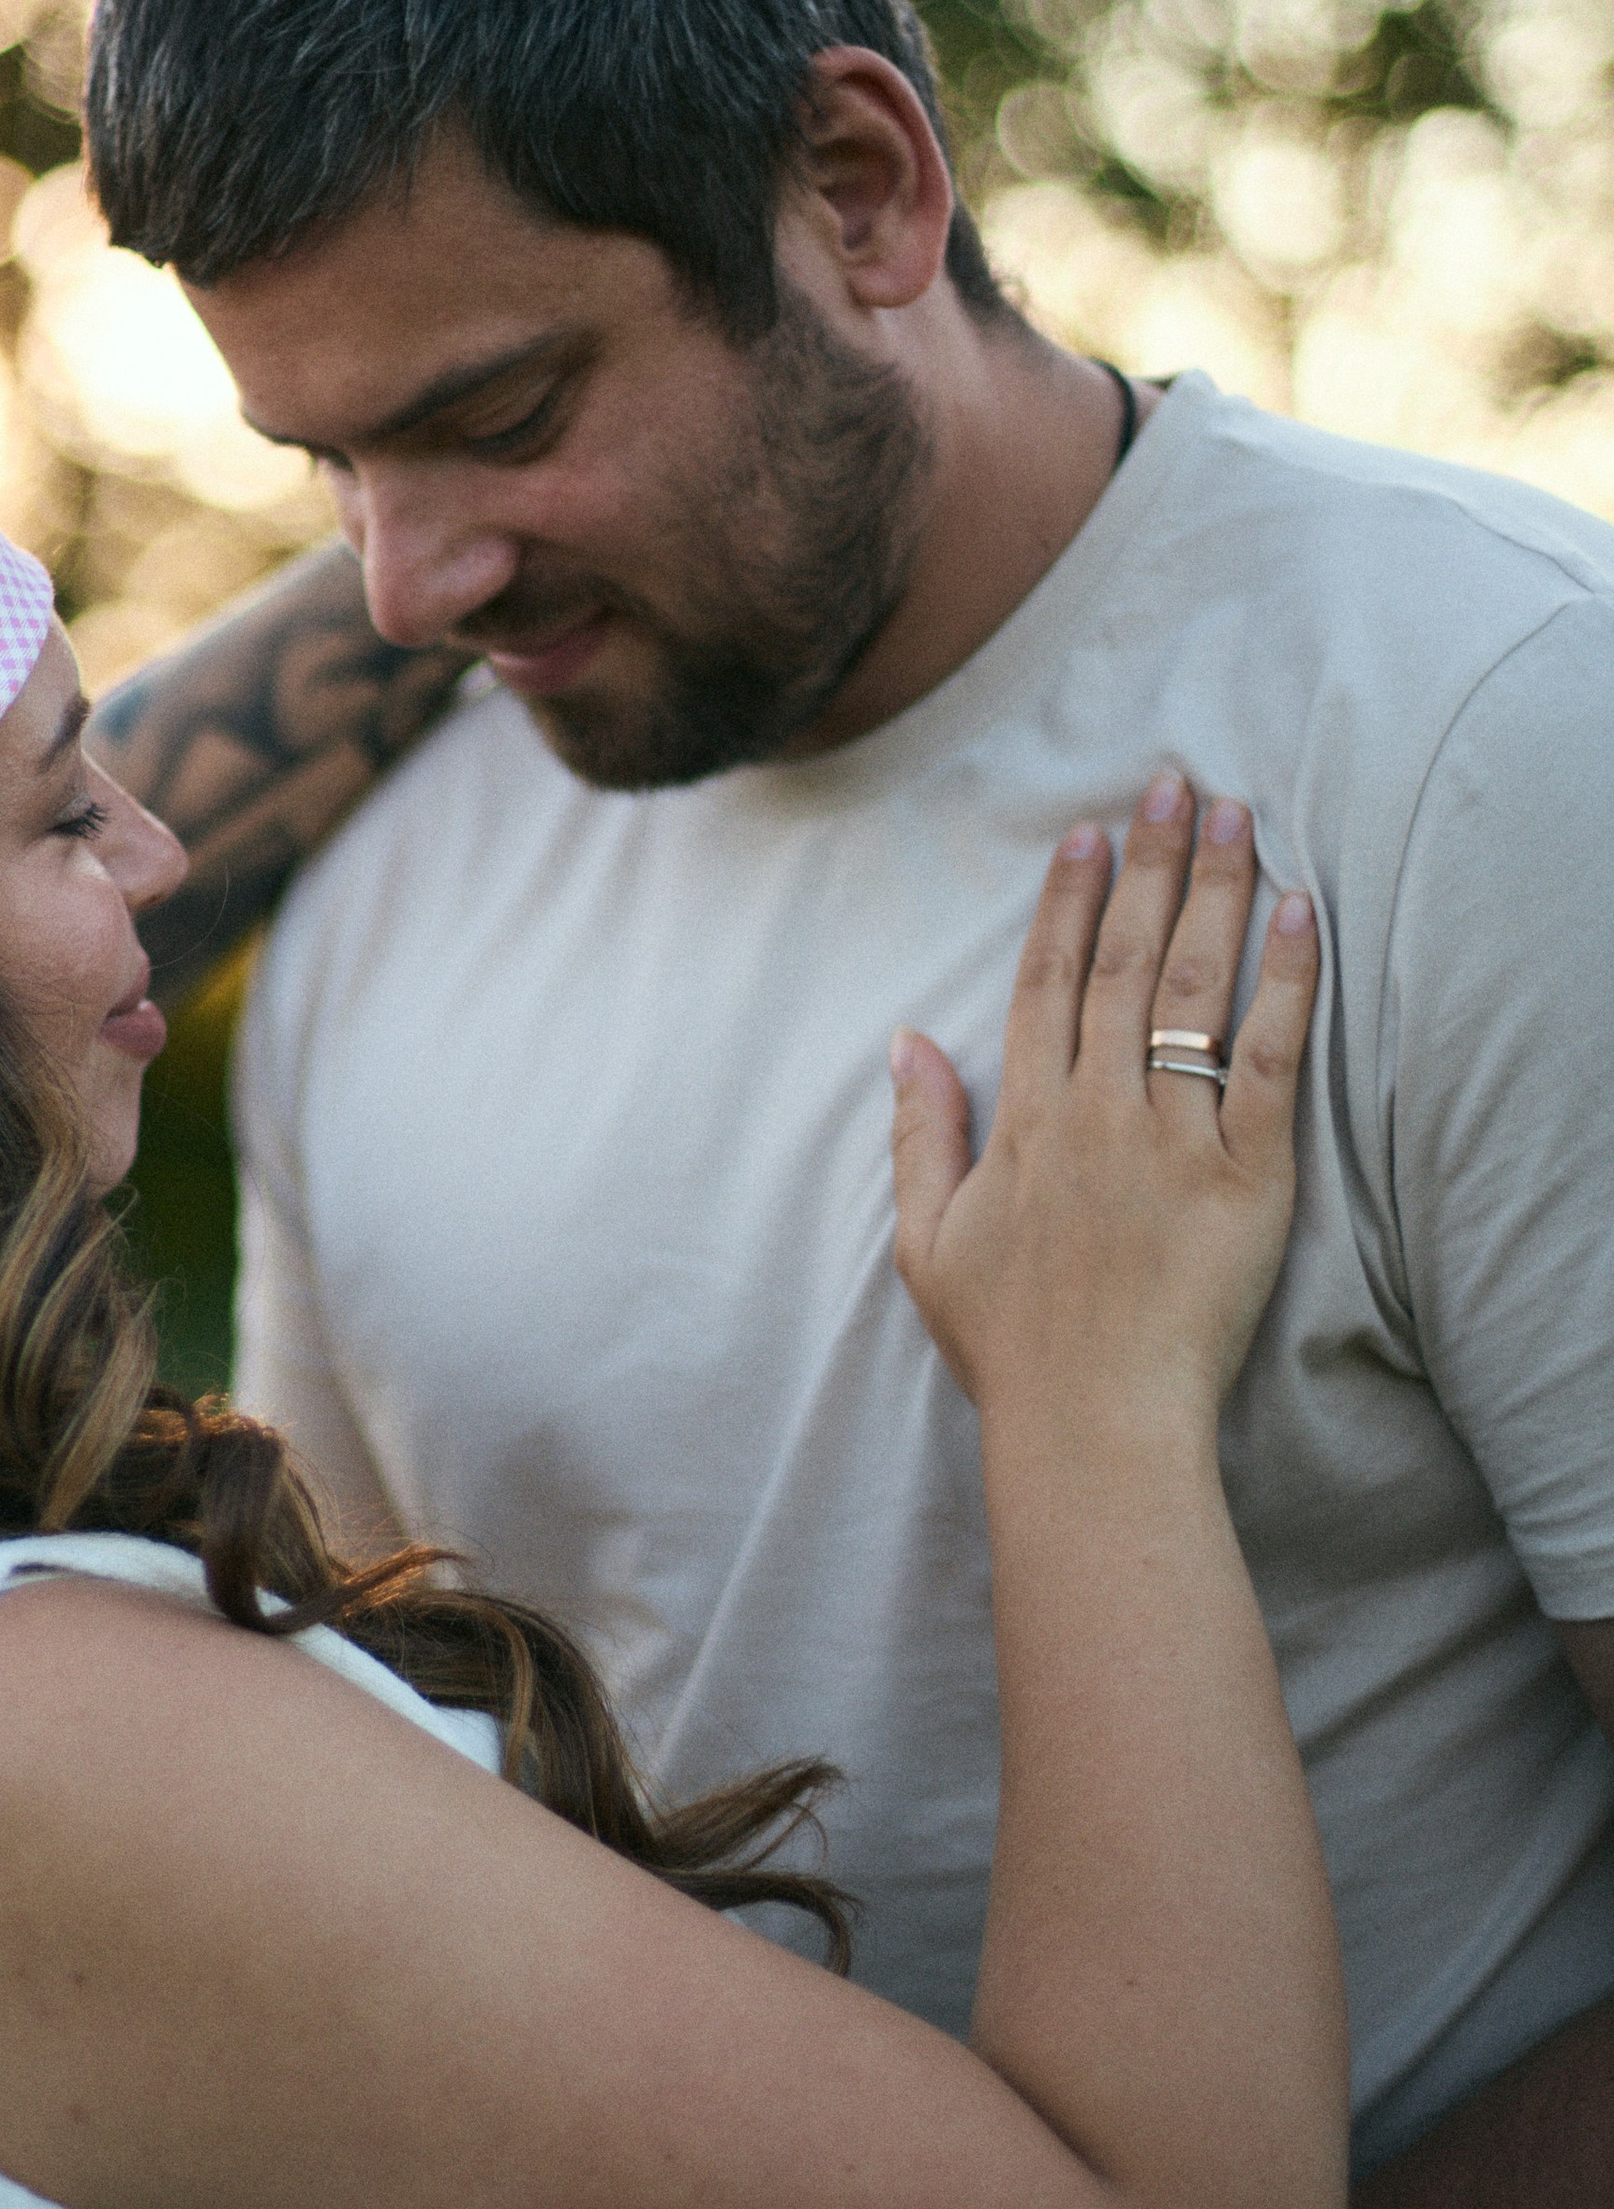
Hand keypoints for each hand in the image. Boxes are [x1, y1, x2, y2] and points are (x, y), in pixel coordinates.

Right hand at [889, 779, 1316, 1433]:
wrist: (1092, 1424)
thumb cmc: (1010, 1346)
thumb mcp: (927, 1242)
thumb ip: (919, 1134)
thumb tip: (907, 1042)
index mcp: (1024, 1120)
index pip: (1049, 978)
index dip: (1073, 898)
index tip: (1094, 831)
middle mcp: (1096, 1111)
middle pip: (1128, 959)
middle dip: (1152, 862)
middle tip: (1177, 784)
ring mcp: (1172, 1139)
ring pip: (1195, 988)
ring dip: (1217, 892)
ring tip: (1239, 817)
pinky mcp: (1246, 1178)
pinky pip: (1267, 1061)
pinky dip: (1286, 983)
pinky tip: (1301, 915)